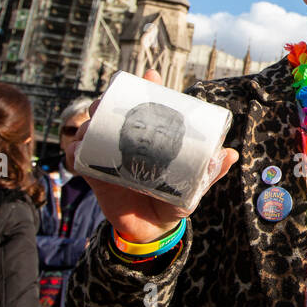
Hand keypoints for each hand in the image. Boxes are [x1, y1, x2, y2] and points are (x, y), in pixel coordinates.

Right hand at [71, 69, 238, 242]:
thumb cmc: (174, 201)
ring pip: (94, 128)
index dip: (148, 88)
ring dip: (91, 120)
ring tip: (93, 123)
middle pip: (114, 110)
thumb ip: (210, 172)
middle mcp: (129, 141)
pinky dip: (76, 150)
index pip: (149, 107)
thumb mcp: (193, 187)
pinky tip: (78, 149)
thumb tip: (230, 154)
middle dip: (109, 99)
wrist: (152, 230)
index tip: (151, 76)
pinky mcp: (96, 173)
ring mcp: (110, 155)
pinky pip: (80, 157)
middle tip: (110, 101)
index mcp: (153, 139)